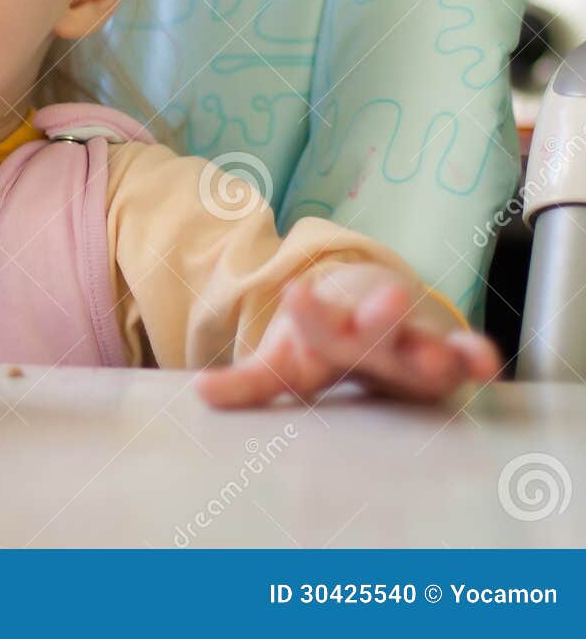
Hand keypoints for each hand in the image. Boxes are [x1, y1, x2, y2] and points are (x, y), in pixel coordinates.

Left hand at [195, 268, 502, 408]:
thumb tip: (199, 392)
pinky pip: (466, 356)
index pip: (315, 321)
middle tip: (383, 304)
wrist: (373, 307)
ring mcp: (414, 342)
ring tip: (440, 356)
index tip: (295, 292)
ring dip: (434, 349)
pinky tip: (486, 367)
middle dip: (378, 319)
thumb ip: (249, 381)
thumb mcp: (288, 362)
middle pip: (376, 328)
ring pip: (425, 344)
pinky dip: (476, 358)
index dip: (307, 311)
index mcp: (329, 329)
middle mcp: (373, 332)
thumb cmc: (327, 343)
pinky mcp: (448, 356)